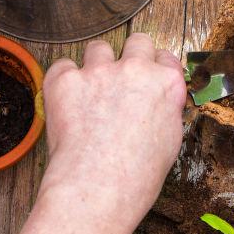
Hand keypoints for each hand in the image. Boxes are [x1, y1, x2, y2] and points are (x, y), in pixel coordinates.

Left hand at [0, 33, 185, 233]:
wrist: (97, 192)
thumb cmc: (136, 180)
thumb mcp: (170, 143)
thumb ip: (165, 110)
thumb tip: (156, 103)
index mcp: (167, 84)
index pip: (165, 57)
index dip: (154, 70)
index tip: (146, 81)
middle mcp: (136, 69)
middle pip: (137, 41)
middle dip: (129, 57)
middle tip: (119, 81)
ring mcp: (100, 72)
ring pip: (98, 48)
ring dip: (95, 66)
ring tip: (89, 94)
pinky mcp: (67, 81)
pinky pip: (63, 66)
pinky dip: (63, 81)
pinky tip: (65, 103)